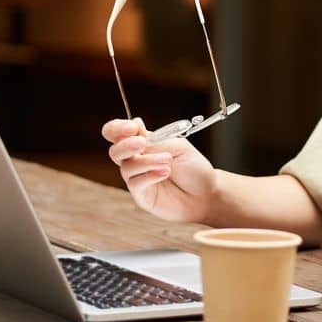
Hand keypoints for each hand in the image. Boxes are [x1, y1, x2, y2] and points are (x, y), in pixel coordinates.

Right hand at [101, 117, 217, 223]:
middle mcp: (136, 161)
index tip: (132, 127)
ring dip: (147, 161)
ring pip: (127, 168)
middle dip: (125, 145)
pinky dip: (149, 175)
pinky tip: (165, 172)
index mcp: (143, 144)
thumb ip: (154, 140)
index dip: (118, 128)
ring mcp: (138, 179)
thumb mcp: (177, 146)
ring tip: (167, 160)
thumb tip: (135, 124)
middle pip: (115, 151)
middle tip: (142, 143)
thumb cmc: (193, 168)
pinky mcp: (142, 196)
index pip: (117, 133)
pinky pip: (135, 184)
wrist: (206, 193)